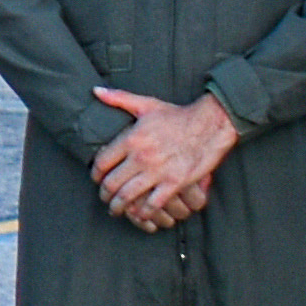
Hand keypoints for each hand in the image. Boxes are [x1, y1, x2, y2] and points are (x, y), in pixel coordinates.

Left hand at [87, 84, 239, 232]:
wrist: (210, 124)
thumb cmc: (177, 115)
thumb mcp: (146, 104)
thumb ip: (119, 99)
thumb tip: (95, 91)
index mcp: (131, 138)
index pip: (102, 162)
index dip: (94, 175)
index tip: (96, 179)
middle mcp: (141, 156)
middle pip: (112, 183)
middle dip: (104, 194)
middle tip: (104, 199)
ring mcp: (158, 171)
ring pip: (128, 196)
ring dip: (118, 207)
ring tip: (116, 210)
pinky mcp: (175, 183)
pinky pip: (153, 204)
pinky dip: (143, 212)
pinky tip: (140, 214)